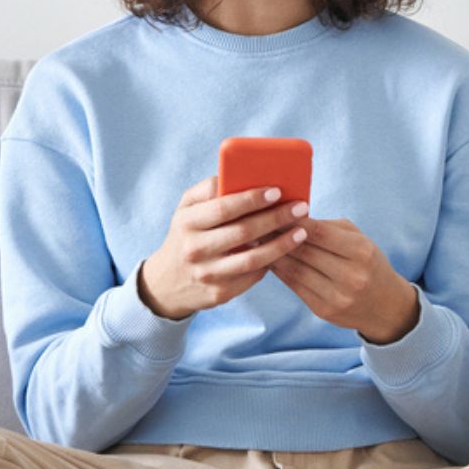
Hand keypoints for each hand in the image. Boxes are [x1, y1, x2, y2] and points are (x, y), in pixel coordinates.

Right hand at [139, 175, 309, 320]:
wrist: (167, 283)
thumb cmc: (185, 235)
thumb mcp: (186, 209)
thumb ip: (208, 189)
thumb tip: (239, 174)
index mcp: (186, 222)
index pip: (223, 208)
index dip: (252, 199)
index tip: (277, 191)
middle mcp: (194, 249)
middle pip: (243, 232)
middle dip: (276, 218)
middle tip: (301, 207)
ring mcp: (207, 274)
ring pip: (253, 259)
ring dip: (282, 244)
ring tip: (301, 231)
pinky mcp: (219, 294)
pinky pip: (252, 276)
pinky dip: (271, 262)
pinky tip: (285, 250)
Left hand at [271, 215, 417, 340]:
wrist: (384, 306)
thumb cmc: (368, 263)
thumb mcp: (359, 239)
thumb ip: (329, 227)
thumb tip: (292, 217)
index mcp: (361, 251)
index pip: (319, 232)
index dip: (294, 221)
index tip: (275, 211)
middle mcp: (350, 275)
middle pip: (305, 251)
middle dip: (278, 235)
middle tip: (257, 223)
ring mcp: (337, 296)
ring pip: (295, 270)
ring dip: (273, 254)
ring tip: (257, 241)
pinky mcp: (323, 310)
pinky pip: (294, 286)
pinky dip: (279, 271)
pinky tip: (268, 260)